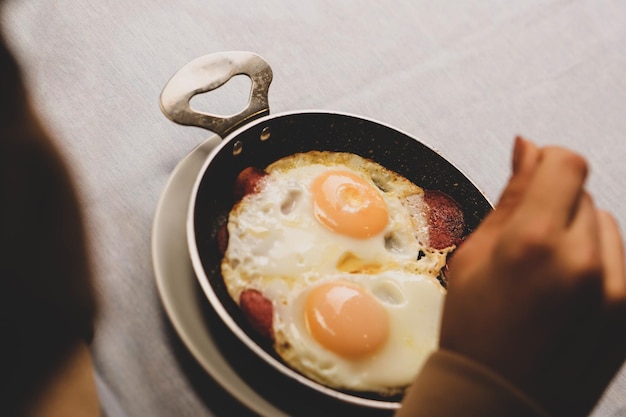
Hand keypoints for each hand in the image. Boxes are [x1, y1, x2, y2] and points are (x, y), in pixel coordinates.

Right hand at [440, 137, 625, 415]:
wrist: (500, 397)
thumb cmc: (476, 331)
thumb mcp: (473, 256)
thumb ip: (510, 196)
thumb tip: (528, 147)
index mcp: (534, 243)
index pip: (566, 164)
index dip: (546, 163)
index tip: (534, 176)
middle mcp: (586, 263)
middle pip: (585, 195)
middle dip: (555, 208)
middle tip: (527, 248)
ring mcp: (618, 291)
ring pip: (607, 226)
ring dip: (581, 236)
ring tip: (549, 276)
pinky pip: (621, 259)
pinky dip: (598, 264)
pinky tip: (569, 293)